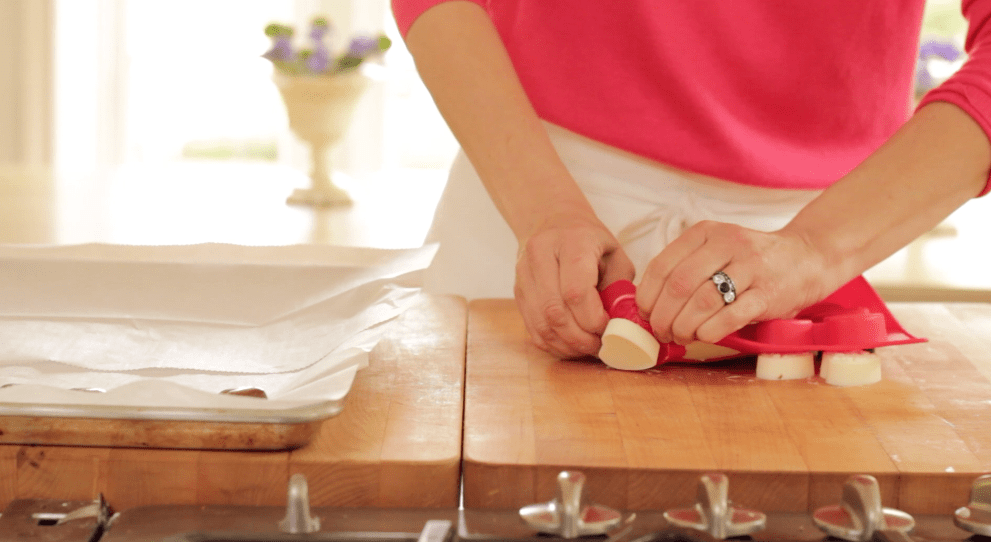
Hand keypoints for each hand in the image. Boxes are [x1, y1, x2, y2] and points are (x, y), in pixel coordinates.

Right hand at [514, 214, 635, 357]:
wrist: (552, 220)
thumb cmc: (589, 240)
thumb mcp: (615, 253)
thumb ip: (621, 287)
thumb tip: (621, 325)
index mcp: (571, 242)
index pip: (575, 291)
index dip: (593, 319)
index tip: (609, 328)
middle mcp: (540, 256)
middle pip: (555, 312)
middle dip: (581, 338)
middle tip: (600, 346)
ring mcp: (524, 275)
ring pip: (541, 324)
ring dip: (567, 345)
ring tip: (587, 347)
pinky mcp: (518, 292)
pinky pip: (533, 328)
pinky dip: (553, 344)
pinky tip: (571, 344)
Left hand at [635, 220, 837, 344]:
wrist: (807, 257)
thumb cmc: (750, 261)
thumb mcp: (715, 250)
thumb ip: (685, 268)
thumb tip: (649, 305)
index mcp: (705, 232)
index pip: (662, 265)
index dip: (648, 296)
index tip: (646, 314)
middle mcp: (727, 244)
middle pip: (679, 285)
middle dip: (663, 316)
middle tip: (662, 332)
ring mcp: (750, 268)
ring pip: (702, 301)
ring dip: (684, 326)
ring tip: (681, 336)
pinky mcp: (769, 293)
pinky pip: (731, 316)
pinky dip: (710, 331)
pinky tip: (705, 336)